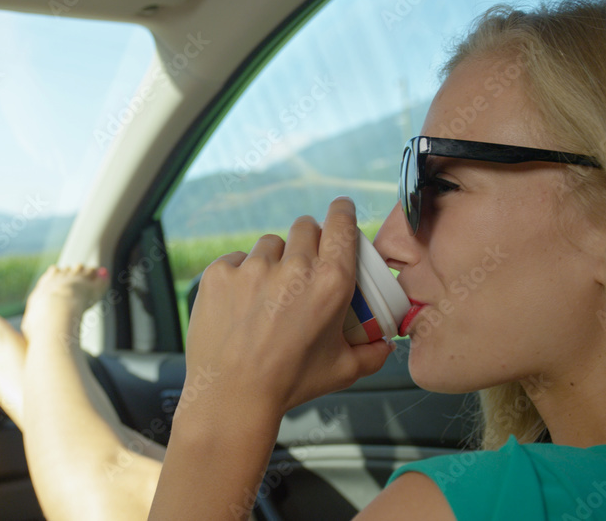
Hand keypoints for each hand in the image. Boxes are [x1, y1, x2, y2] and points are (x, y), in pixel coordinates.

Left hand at [181, 197, 394, 424]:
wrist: (231, 397)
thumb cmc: (288, 384)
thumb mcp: (342, 371)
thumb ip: (372, 354)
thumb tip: (386, 343)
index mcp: (331, 283)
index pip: (342, 225)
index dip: (342, 212)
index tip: (340, 209)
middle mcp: (294, 268)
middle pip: (305, 227)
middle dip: (307, 241)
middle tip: (302, 267)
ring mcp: (253, 267)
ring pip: (269, 245)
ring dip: (273, 261)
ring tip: (267, 296)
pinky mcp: (220, 273)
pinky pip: (236, 259)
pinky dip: (240, 275)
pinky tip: (240, 303)